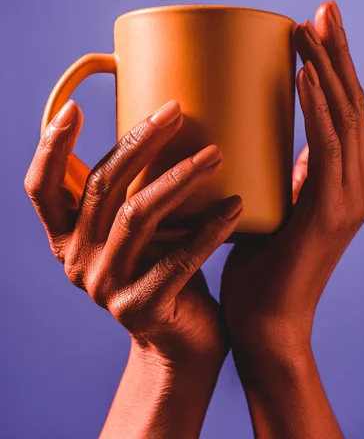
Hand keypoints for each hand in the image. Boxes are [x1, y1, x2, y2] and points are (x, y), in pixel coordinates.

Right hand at [25, 99, 243, 367]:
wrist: (182, 341)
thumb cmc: (164, 268)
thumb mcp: (137, 228)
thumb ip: (131, 191)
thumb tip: (161, 126)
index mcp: (67, 238)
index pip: (42, 189)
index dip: (50, 148)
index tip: (75, 108)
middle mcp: (76, 262)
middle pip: (102, 188)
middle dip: (139, 142)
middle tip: (175, 110)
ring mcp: (106, 287)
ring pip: (137, 216)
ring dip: (179, 178)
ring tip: (216, 154)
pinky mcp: (142, 308)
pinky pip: (179, 259)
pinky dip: (209, 229)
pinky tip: (235, 205)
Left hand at [222, 0, 363, 356]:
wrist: (266, 325)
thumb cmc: (258, 265)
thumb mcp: (274, 205)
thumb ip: (287, 174)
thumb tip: (276, 140)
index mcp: (343, 179)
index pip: (344, 110)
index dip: (334, 66)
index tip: (314, 27)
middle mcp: (356, 183)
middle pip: (352, 103)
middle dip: (338, 53)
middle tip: (322, 9)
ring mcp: (349, 197)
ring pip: (346, 118)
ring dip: (329, 68)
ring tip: (312, 27)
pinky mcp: (332, 212)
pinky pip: (328, 150)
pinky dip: (318, 109)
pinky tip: (306, 76)